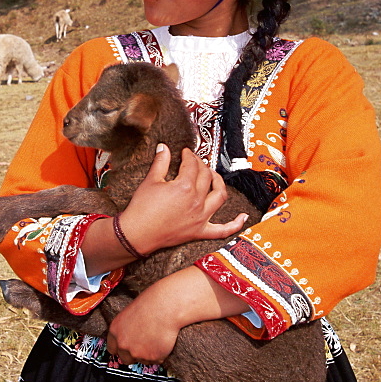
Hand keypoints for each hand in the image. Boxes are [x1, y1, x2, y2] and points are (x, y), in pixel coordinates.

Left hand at [106, 278, 180, 364]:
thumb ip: (125, 330)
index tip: (127, 348)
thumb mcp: (129, 315)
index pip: (112, 349)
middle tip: (144, 345)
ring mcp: (137, 352)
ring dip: (148, 354)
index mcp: (115, 331)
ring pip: (142, 360)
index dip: (121, 349)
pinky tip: (162, 340)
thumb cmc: (150, 305)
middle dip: (134, 354)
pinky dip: (160, 354)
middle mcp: (123, 344)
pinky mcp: (152, 357)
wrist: (166, 307)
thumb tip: (128, 339)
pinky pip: (156, 360)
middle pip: (125, 359)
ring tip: (156, 338)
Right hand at [119, 144, 247, 255]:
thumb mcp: (150, 181)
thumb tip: (164, 147)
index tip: (185, 153)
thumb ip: (160, 162)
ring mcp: (201, 217)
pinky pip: (223, 230)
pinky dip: (235, 224)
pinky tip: (243, 217)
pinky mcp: (200, 232)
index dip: (189, 156)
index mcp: (184, 186)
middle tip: (193, 162)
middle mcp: (197, 201)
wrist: (137, 234)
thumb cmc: (141, 208)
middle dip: (201, 165)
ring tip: (214, 177)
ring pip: (220, 196)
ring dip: (220, 184)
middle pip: (206, 177)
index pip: (192, 165)